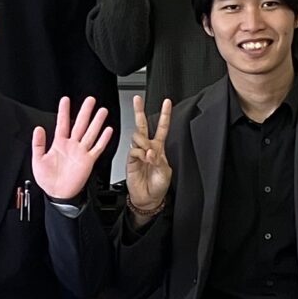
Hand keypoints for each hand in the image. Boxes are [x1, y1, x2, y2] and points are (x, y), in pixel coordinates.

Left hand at [31, 96, 114, 204]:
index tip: (65, 100)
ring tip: (102, 111)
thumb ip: (38, 144)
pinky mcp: (88, 160)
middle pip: (80, 124)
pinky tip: (108, 130)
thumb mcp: (37, 160)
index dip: (63, 111)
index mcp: (59, 144)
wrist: (58, 194)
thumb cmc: (48, 180)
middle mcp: (72, 146)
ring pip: (90, 133)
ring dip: (97, 122)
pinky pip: (97, 148)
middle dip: (85, 111)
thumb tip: (38, 129)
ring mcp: (81, 152)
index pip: (62, 123)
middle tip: (90, 100)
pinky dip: (103, 139)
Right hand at [125, 94, 173, 218]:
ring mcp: (138, 153)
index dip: (165, 115)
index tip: (166, 103)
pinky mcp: (130, 160)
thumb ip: (158, 160)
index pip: (162, 128)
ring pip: (137, 136)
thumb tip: (150, 151)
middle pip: (143, 126)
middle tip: (137, 100)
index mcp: (159, 148)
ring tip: (148, 153)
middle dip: (139, 111)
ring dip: (143, 142)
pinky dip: (139, 153)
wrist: (148, 198)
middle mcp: (148, 148)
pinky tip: (143, 159)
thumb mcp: (165, 172)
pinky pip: (133, 150)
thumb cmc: (158, 186)